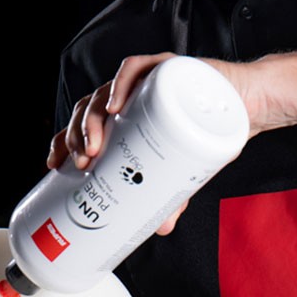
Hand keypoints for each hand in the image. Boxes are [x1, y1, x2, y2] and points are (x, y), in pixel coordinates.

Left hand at [46, 53, 189, 234]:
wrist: (243, 104)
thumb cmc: (204, 131)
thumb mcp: (184, 169)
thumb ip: (170, 197)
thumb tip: (162, 228)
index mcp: (122, 117)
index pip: (81, 125)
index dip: (63, 141)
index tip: (54, 164)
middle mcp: (127, 98)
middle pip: (88, 110)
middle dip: (78, 136)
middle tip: (84, 162)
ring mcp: (143, 81)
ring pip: (105, 92)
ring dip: (93, 118)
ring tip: (95, 144)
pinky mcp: (164, 67)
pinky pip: (136, 69)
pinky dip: (121, 83)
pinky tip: (114, 105)